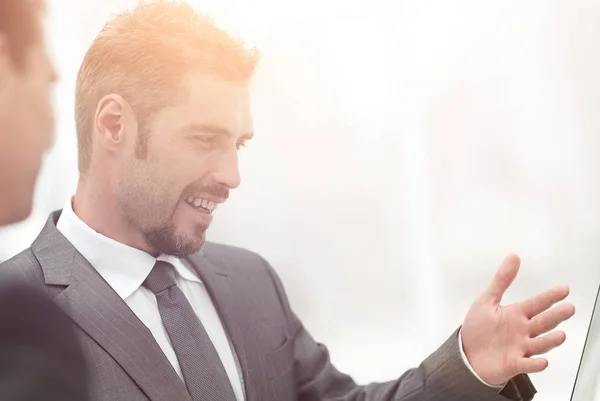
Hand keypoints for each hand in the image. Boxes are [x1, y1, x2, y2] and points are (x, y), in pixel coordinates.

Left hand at [461, 254, 574, 385]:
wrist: (466, 354)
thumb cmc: (478, 328)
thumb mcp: (487, 300)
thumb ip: (501, 280)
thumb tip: (514, 256)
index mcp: (516, 314)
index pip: (536, 304)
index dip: (549, 297)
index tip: (564, 289)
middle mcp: (522, 331)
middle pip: (542, 323)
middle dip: (555, 316)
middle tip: (569, 308)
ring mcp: (520, 348)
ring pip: (539, 344)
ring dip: (550, 341)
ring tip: (561, 335)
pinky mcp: (513, 364)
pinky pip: (526, 365)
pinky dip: (535, 364)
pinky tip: (543, 362)